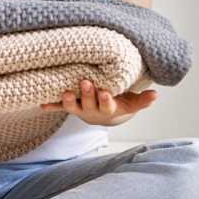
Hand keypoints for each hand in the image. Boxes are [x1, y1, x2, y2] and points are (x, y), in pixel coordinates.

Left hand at [40, 79, 156, 126]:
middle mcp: (91, 110)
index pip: (107, 105)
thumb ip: (143, 101)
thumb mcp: (132, 103)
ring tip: (65, 92)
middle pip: (88, 103)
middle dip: (86, 94)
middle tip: (85, 83)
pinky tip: (42, 105)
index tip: (105, 93)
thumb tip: (156, 95)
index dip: (105, 100)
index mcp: (107, 108)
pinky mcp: (69, 106)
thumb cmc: (120, 104)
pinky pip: (58, 107)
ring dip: (68, 100)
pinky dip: (51, 106)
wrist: (106, 116)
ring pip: (72, 106)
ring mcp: (79, 108)